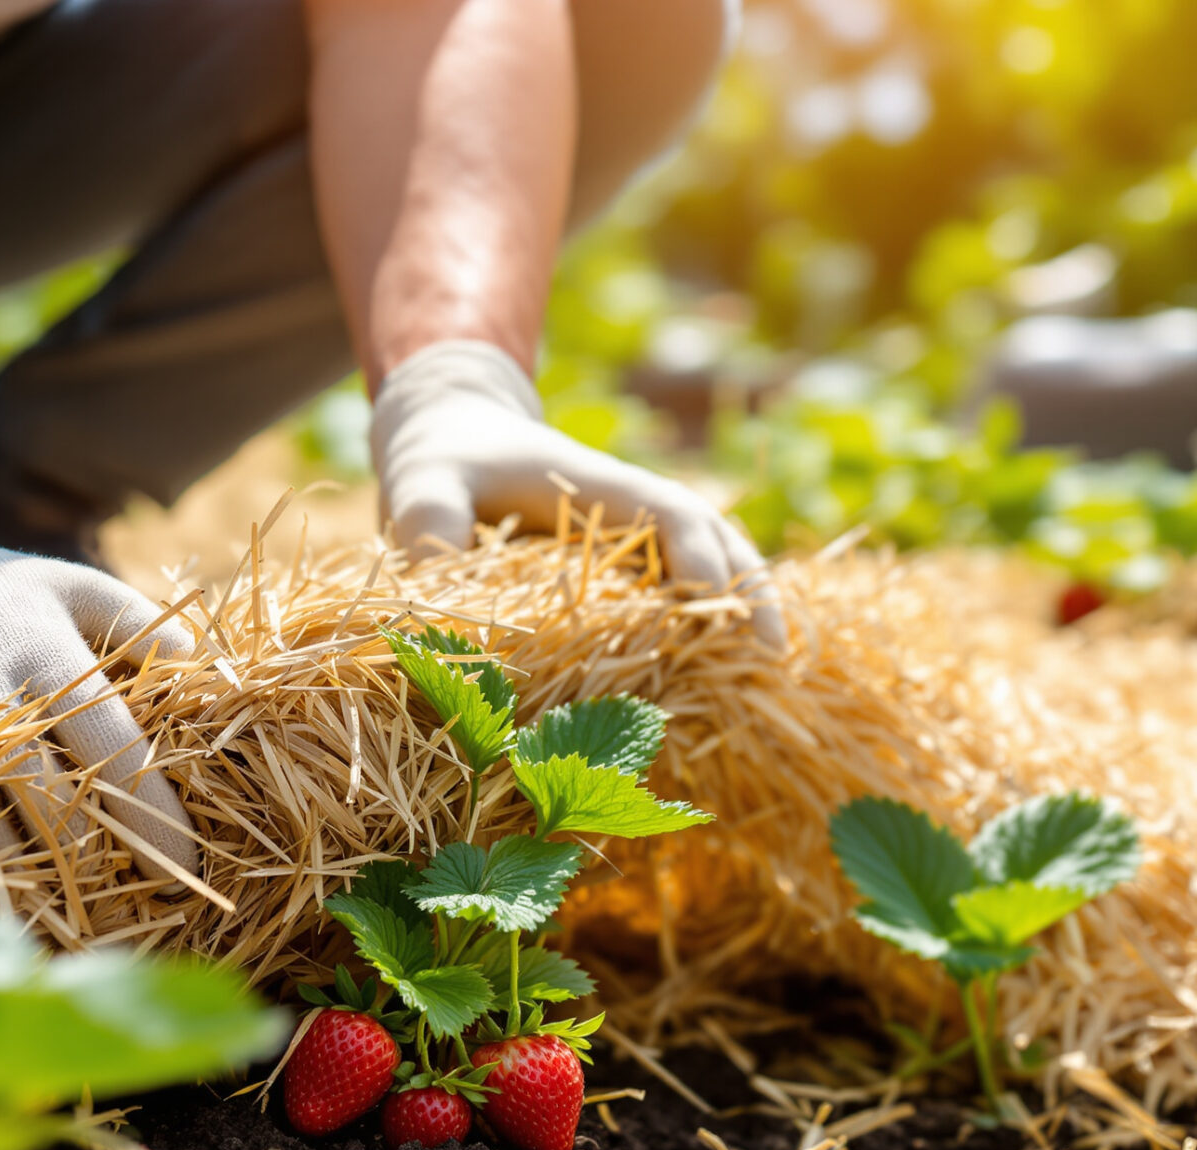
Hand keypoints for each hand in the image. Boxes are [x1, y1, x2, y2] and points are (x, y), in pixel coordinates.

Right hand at [0, 475, 200, 879]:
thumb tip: (209, 666)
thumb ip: (140, 625)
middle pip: (45, 806)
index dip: (152, 816)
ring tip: (52, 928)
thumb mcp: (67, 589)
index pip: (112, 748)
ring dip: (16, 889)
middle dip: (91, 867)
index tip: (185, 868)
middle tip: (124, 910)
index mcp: (38, 650)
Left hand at [370, 340, 785, 646]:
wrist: (451, 432)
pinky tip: (721, 670)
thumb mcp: (421, 483)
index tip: (715, 604)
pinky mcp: (622, 563)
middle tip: (774, 654)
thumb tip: (444, 603)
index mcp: (595, 484)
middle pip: (714, 538)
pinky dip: (710, 618)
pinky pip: (680, 585)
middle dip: (748, 587)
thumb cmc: (441, 460)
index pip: (668, 513)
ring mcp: (632, 534)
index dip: (697, 555)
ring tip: (770, 666)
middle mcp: (629, 508)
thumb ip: (430, 529)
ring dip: (743, 603)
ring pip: (711, 560)